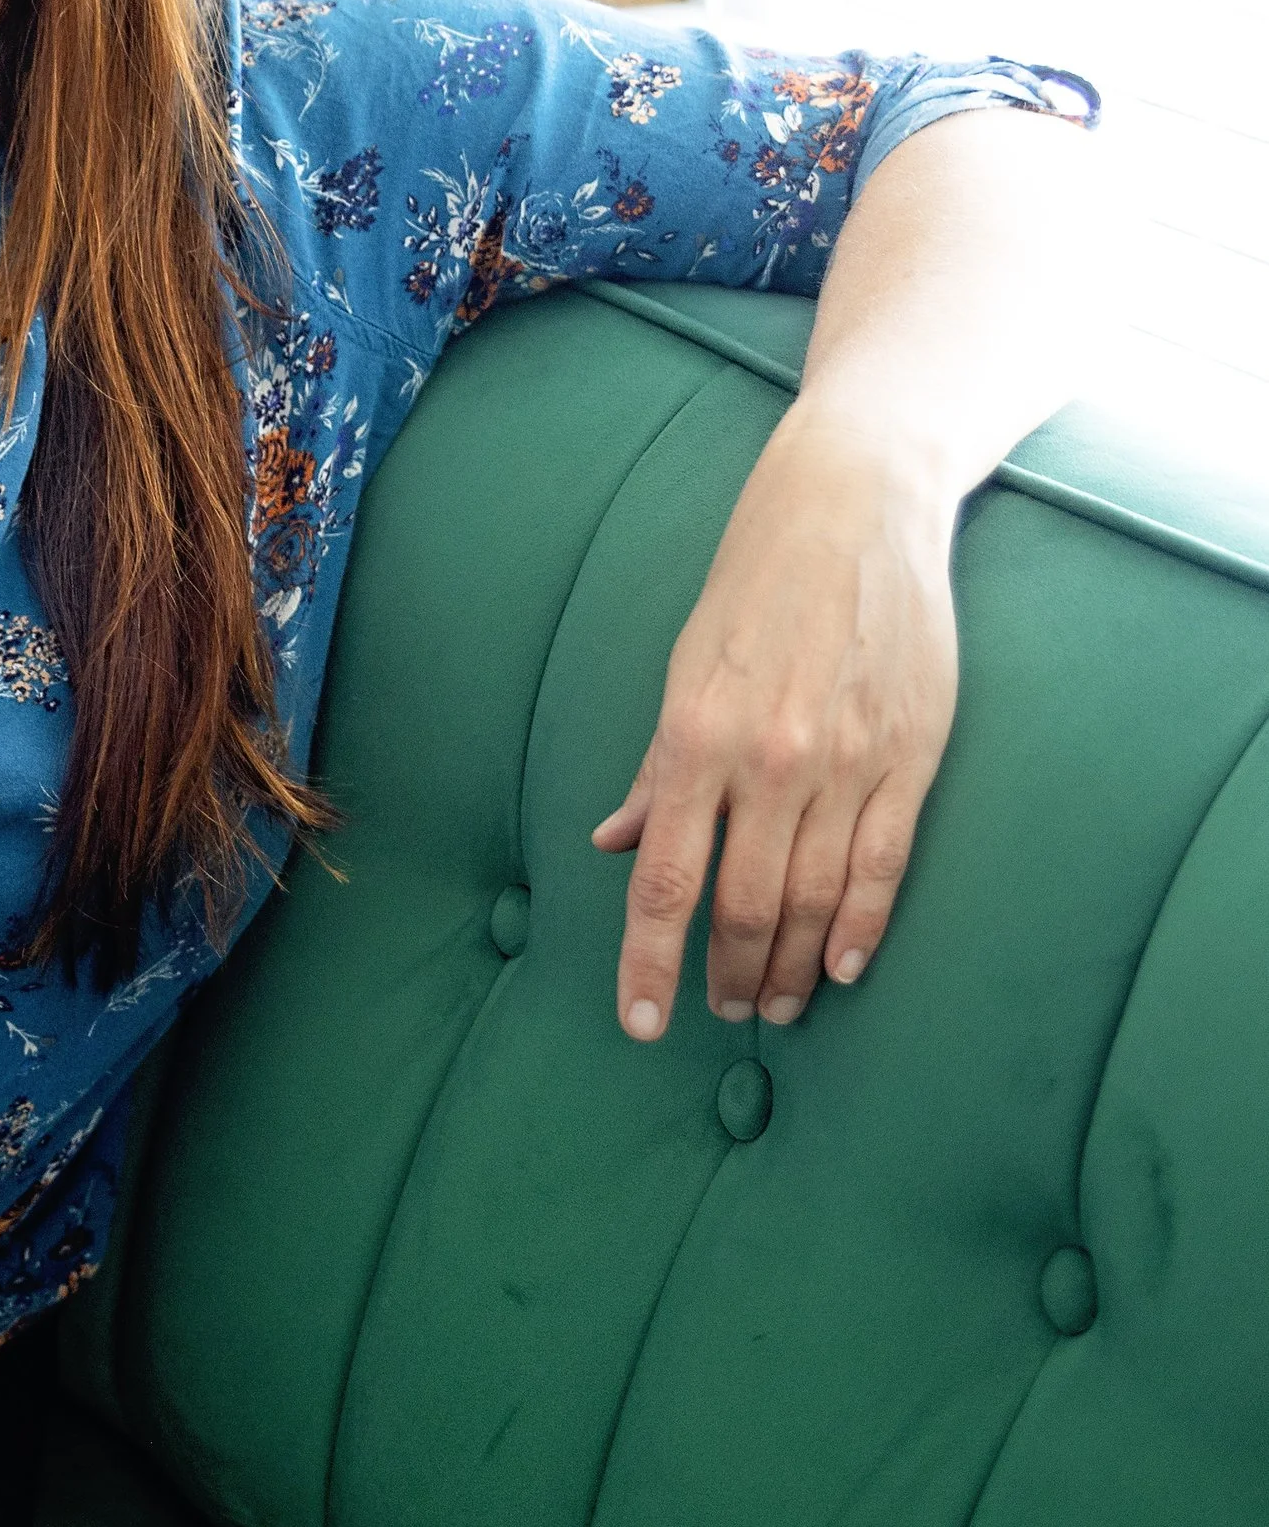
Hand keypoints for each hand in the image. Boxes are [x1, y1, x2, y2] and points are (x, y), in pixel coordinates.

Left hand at [590, 403, 960, 1039]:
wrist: (855, 504)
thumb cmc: (755, 581)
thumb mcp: (684, 666)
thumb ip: (657, 768)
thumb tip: (616, 844)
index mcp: (697, 735)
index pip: (666, 880)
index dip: (650, 963)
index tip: (640, 1023)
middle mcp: (769, 759)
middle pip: (743, 905)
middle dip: (727, 974)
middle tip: (723, 1011)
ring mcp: (846, 760)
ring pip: (813, 898)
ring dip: (790, 964)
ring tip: (775, 1003)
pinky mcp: (911, 754)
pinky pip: (884, 864)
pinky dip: (861, 926)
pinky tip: (840, 966)